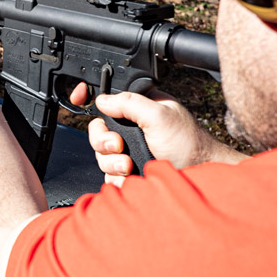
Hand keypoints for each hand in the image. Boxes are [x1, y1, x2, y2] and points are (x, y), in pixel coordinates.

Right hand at [69, 83, 243, 184]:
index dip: (90, 98)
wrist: (200, 176)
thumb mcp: (159, 115)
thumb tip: (103, 99)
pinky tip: (131, 177)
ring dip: (111, 162)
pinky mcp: (130, 173)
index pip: (107, 101)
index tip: (77, 98)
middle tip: (119, 147)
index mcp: (138, 108)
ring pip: (101, 156)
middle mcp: (132, 129)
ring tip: (129, 165)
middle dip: (103, 141)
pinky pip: (109, 175)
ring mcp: (130, 152)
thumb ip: (129, 103)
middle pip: (98, 131)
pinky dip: (117, 178)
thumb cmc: (189, 143)